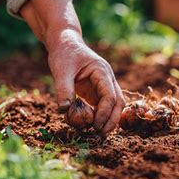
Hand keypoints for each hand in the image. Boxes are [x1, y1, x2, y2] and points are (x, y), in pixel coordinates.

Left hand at [20, 0, 124, 134]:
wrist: (64, 42)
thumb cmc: (64, 53)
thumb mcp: (61, 70)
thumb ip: (63, 89)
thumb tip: (64, 110)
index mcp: (102, 71)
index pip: (110, 95)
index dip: (105, 112)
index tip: (95, 126)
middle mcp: (107, 79)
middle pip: (118, 102)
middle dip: (112, 120)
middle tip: (101, 135)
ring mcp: (103, 85)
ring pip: (113, 105)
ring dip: (108, 120)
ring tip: (98, 134)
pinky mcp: (96, 90)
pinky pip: (102, 106)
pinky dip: (99, 116)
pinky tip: (91, 126)